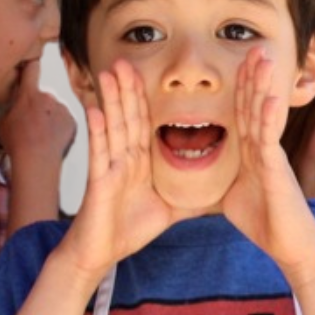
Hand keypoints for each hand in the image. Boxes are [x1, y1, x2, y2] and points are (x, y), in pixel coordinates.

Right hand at [0, 60, 74, 170]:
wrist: (38, 159)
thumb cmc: (17, 142)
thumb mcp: (2, 123)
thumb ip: (6, 107)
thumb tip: (6, 104)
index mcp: (28, 94)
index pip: (31, 69)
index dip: (31, 65)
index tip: (32, 62)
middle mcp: (48, 97)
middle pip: (42, 95)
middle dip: (37, 105)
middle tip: (30, 122)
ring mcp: (62, 108)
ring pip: (54, 109)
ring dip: (49, 117)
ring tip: (40, 135)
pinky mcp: (72, 121)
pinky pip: (64, 120)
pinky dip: (59, 127)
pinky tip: (51, 139)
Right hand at [51, 61, 178, 290]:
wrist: (101, 254)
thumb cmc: (129, 229)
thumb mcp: (171, 209)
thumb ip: (192, 197)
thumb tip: (219, 193)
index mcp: (139, 162)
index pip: (145, 123)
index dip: (146, 98)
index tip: (149, 72)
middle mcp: (123, 159)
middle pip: (128, 117)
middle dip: (128, 88)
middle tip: (126, 59)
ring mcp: (109, 168)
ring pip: (112, 127)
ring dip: (111, 99)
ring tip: (109, 72)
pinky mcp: (99, 182)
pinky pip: (99, 153)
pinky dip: (97, 132)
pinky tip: (95, 110)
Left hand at [220, 47, 314, 274]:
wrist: (292, 247)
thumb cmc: (267, 222)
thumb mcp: (235, 196)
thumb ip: (224, 178)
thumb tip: (203, 175)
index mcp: (254, 152)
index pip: (245, 112)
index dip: (241, 86)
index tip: (239, 61)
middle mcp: (265, 149)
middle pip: (256, 104)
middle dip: (254, 75)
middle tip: (254, 46)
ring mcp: (273, 157)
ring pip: (265, 114)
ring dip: (263, 85)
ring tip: (264, 58)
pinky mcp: (277, 171)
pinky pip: (270, 140)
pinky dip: (269, 118)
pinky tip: (270, 99)